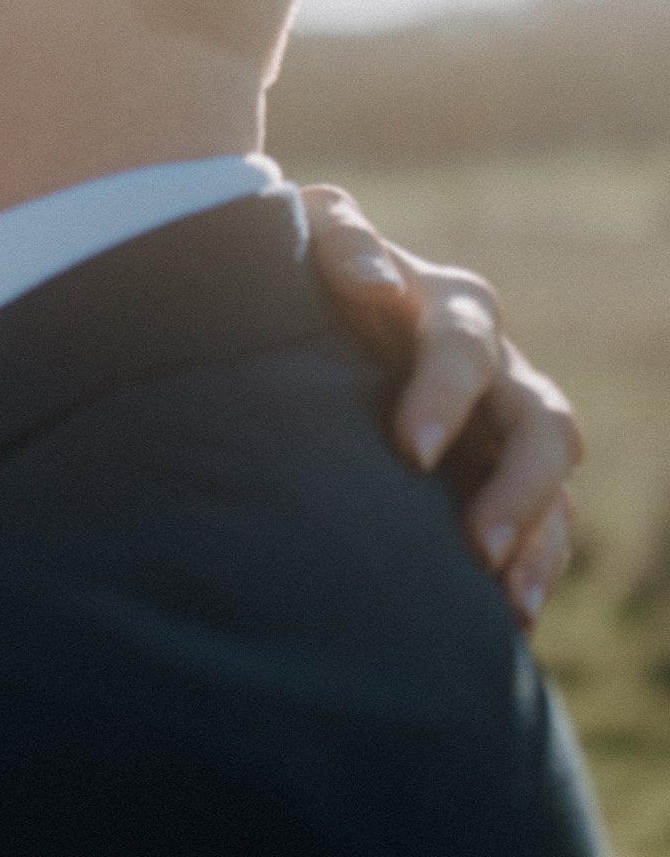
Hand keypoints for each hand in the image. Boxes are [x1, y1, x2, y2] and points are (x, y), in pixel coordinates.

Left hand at [302, 184, 581, 627]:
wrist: (302, 313)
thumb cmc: (300, 270)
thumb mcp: (308, 233)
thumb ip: (339, 237)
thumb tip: (377, 283)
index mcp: (449, 306)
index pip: (466, 346)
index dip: (446, 394)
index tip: (409, 450)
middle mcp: (496, 368)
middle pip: (544, 425)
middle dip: (517, 489)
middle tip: (473, 545)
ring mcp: (506, 427)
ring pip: (556, 485)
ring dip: (537, 542)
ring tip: (504, 600)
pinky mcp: (500, 475)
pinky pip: (543, 527)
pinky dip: (531, 570)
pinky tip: (506, 623)